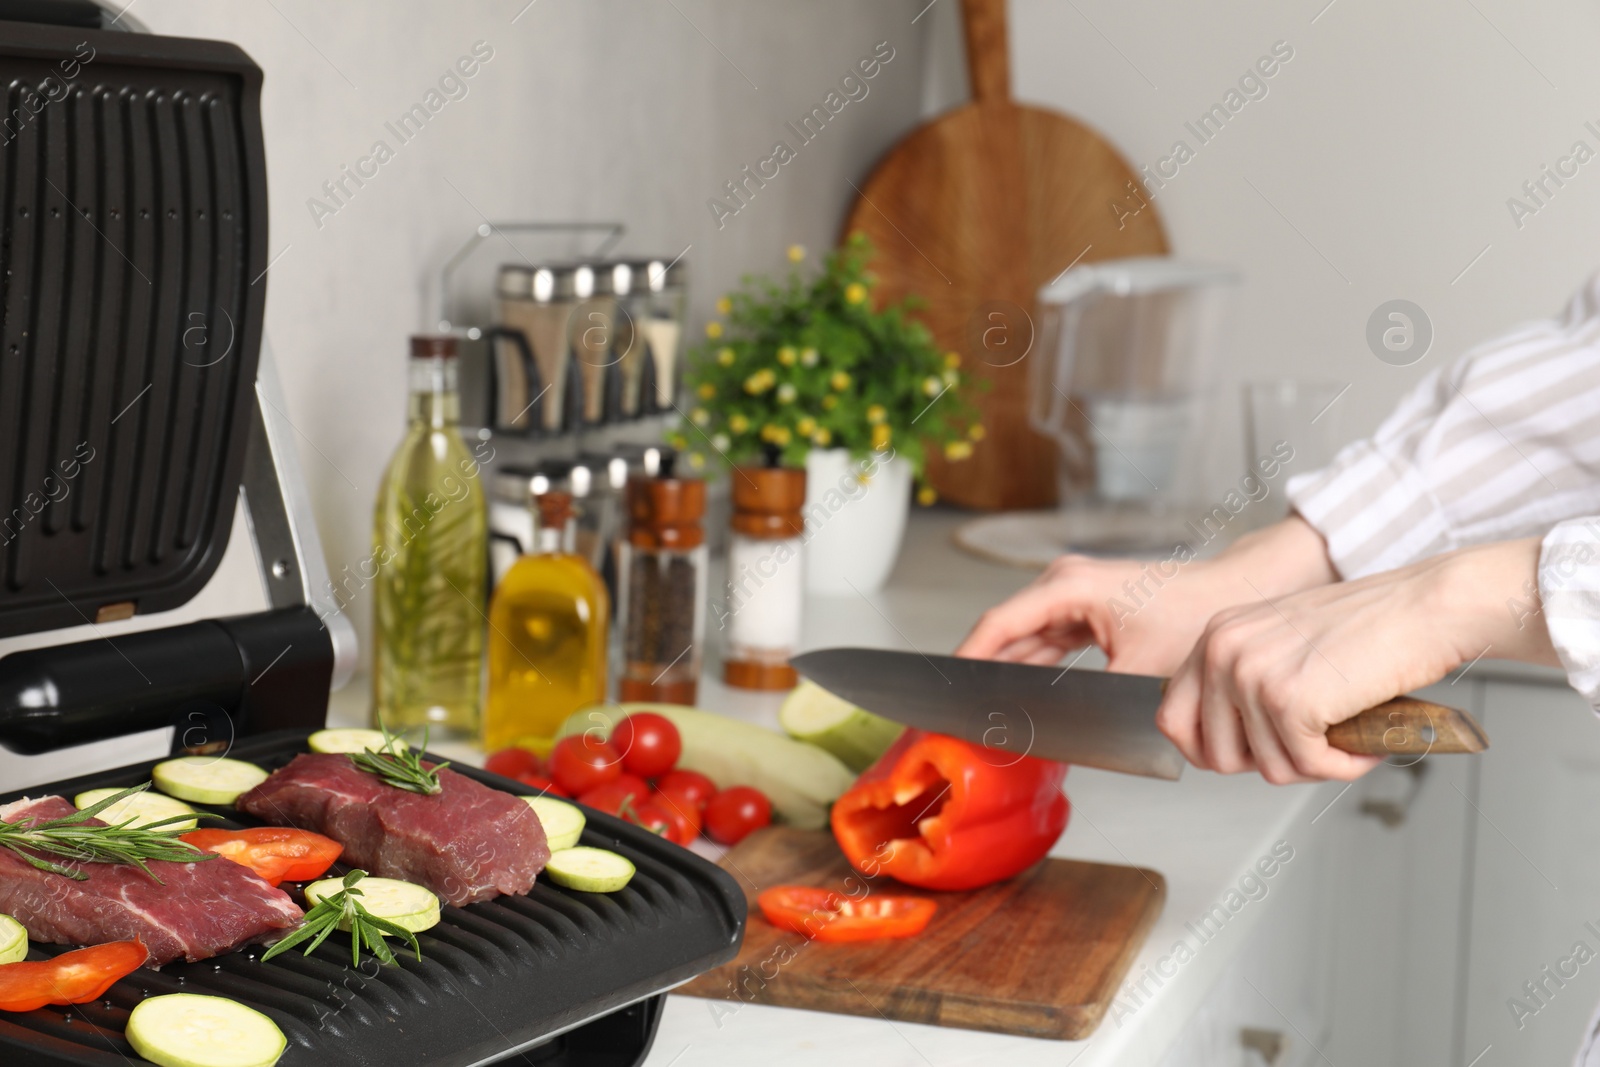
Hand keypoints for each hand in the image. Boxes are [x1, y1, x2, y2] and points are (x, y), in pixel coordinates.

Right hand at [955, 516, 1337, 676]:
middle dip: (982, 669)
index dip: (966, 661)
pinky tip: (1021, 691)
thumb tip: (1045, 732)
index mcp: (1067, 587)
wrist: (1234, 596)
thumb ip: (1085, 702)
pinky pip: (1046, 637)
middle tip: (959, 708)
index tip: (944, 691)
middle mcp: (1064, 581)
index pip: (997, 626)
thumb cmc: (1193, 622)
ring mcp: (1074, 591)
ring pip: (1024, 636)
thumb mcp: (1135, 673)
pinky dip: (1033, 662)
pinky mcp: (1087, 605)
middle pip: (1005, 630)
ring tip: (984, 703)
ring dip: (1007, 668)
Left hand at [1156, 537, 1557, 782]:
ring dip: (1317, 764)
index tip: (1252, 754)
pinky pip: (1308, 767)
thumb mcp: (1280, 643)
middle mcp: (1223, 651)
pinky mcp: (1291, 702)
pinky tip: (1367, 740)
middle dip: (1270, 762)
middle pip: (1216, 756)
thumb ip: (1243, 683)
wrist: (1424, 606)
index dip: (1211, 751)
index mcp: (1216, 635)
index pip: (1173, 719)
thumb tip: (1221, 748)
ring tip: (1347, 732)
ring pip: (1268, 769)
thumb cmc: (1369, 627)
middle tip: (1314, 744)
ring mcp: (1252, 675)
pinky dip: (1345, 766)